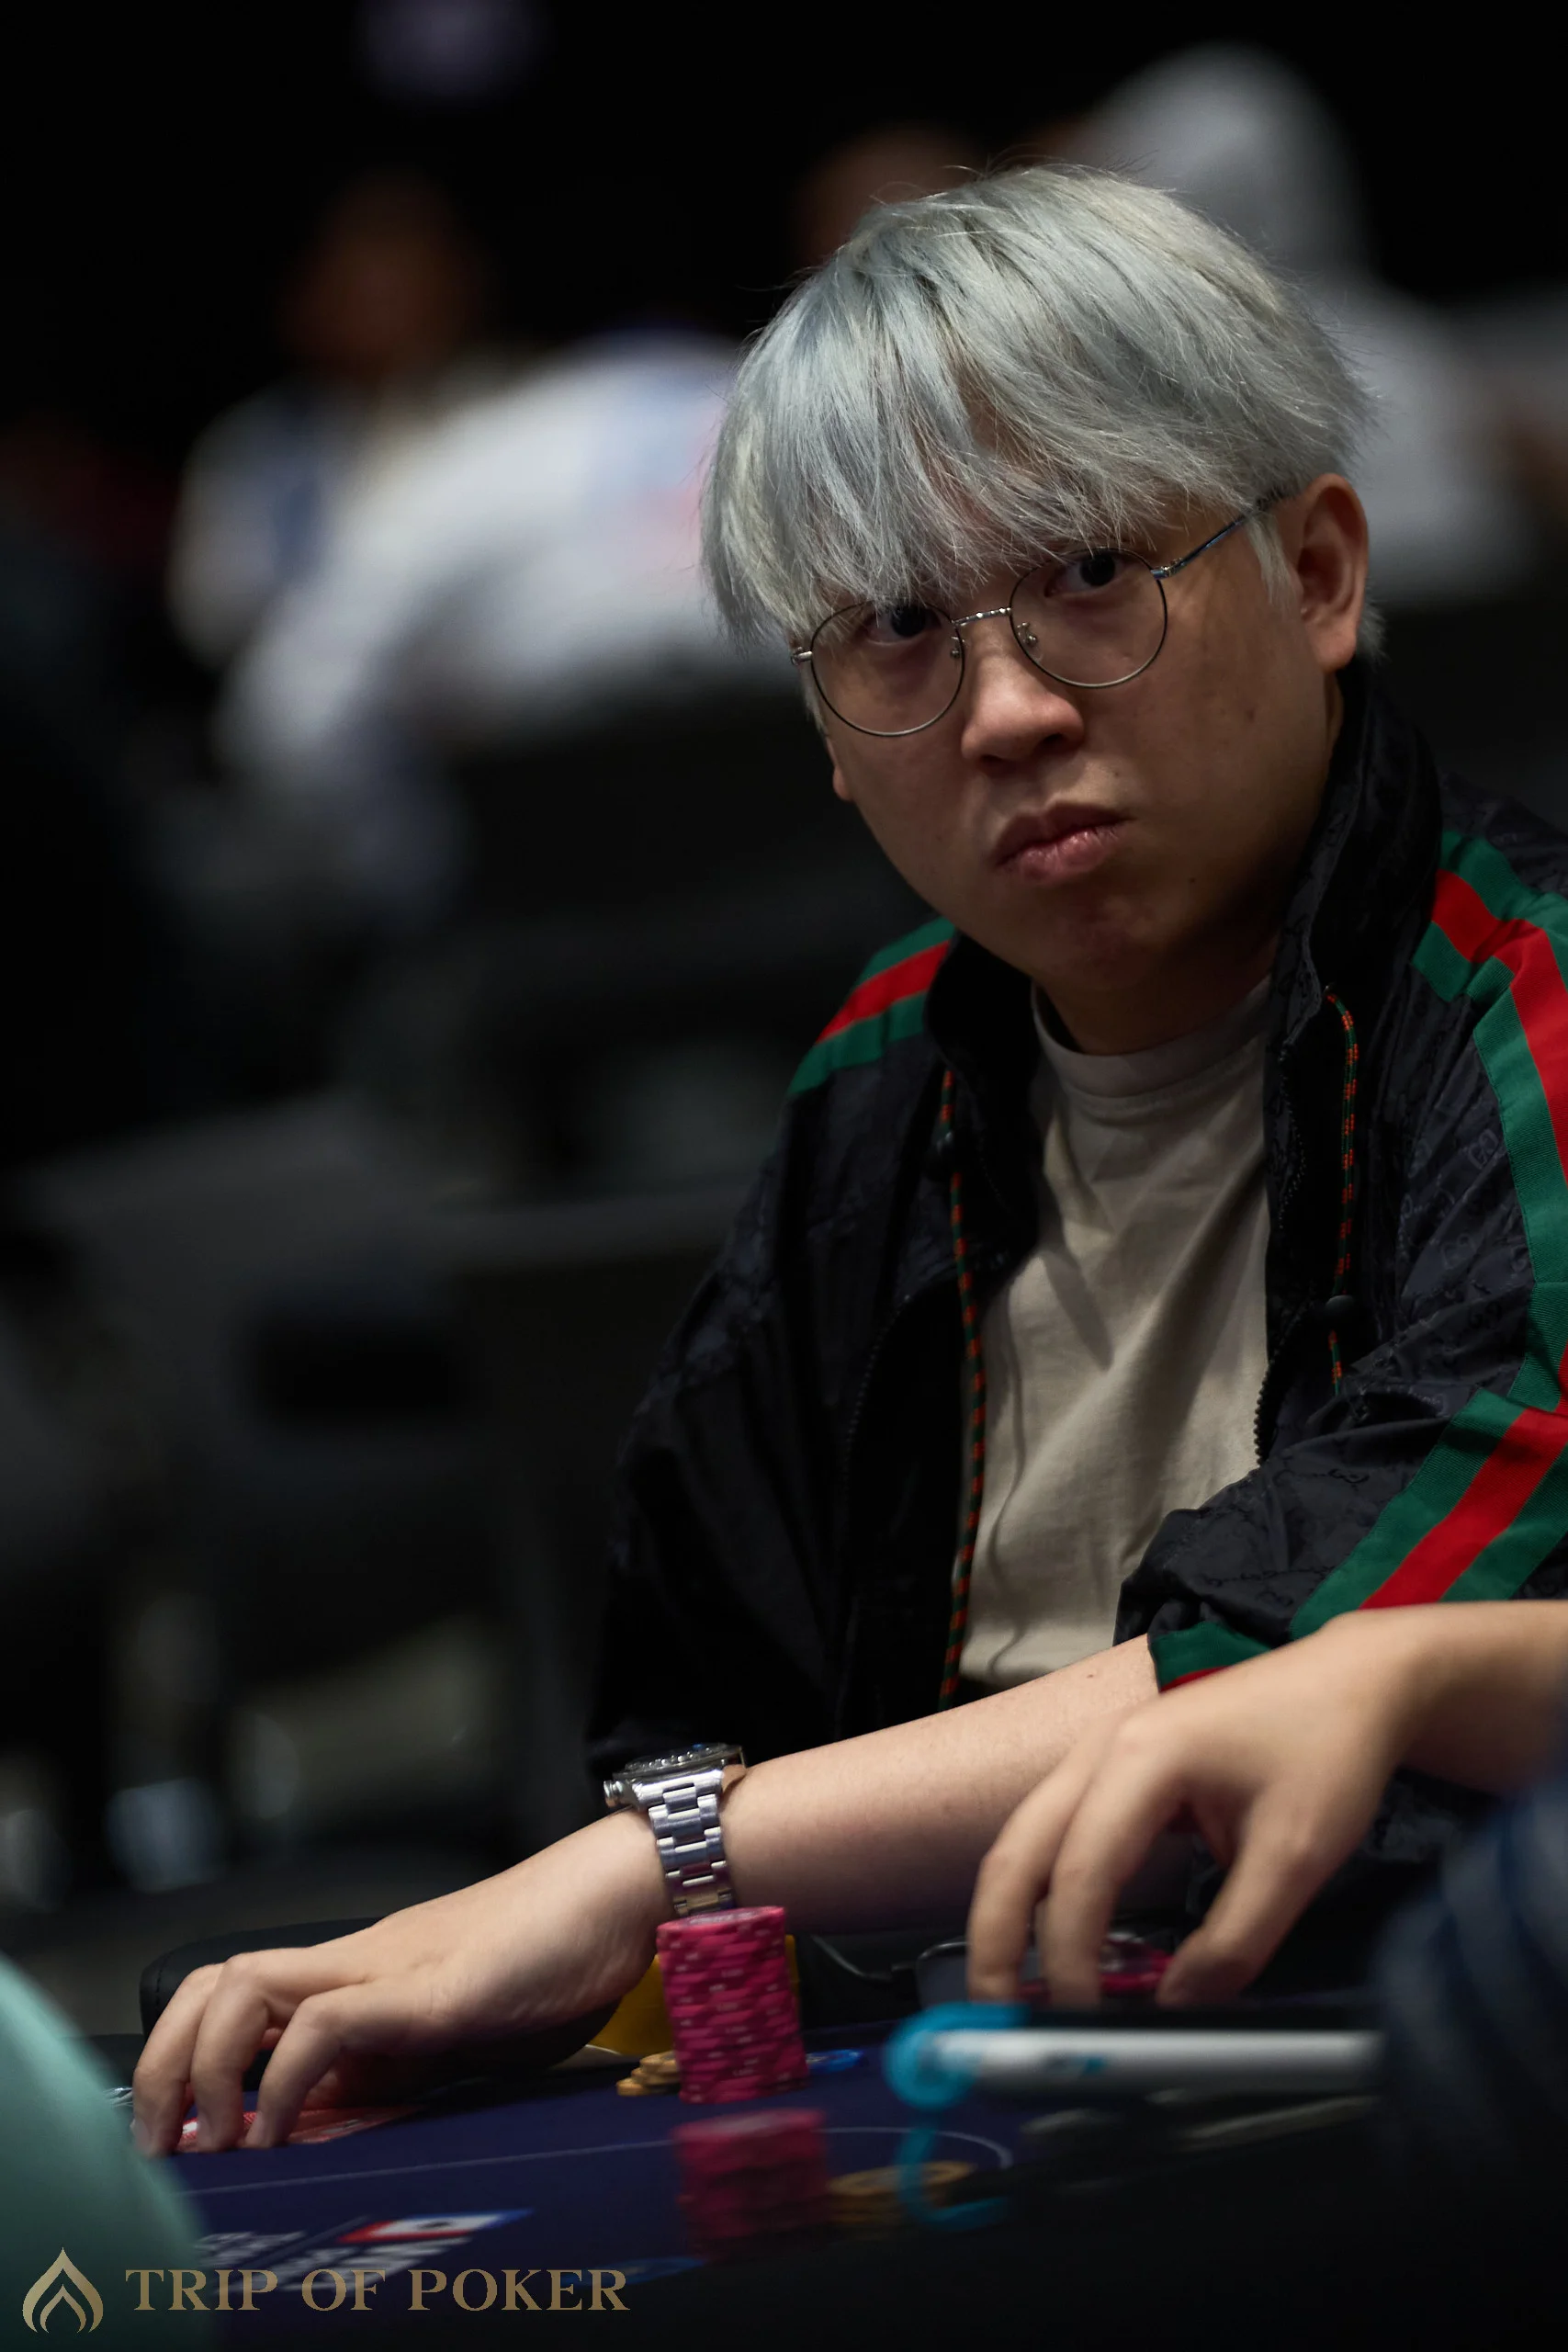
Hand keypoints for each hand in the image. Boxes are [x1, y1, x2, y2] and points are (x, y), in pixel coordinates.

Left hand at [133, 1811, 666, 2154]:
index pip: (235, 1999)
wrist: (625, 1892)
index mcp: (360, 1976)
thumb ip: (397, 2076)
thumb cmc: (559, 1959)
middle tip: (164, 2149)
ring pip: (243, 1988)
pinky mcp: (430, 1989)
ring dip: (205, 2071)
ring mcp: (388, 1969)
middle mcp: (357, 1963)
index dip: (181, 2064)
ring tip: (218, 2144)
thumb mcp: (458, 2038)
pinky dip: (285, 2083)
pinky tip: (287, 2132)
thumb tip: (328, 2137)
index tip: (176, 2144)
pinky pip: (328, 2024)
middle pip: (214, 1985)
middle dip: (164, 2068)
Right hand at [966, 1619, 1422, 2007]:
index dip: (1072, 1956)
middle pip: (1017, 1851)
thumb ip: (1234, 1939)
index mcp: (1142, 1758)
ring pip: (1023, 1839)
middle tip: (996, 2019)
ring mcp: (1097, 1750)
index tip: (1084, 2024)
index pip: (1082, 1873)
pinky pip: (1053, 1831)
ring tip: (1012, 1991)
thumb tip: (1176, 2008)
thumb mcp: (1298, 1856)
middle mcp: (1099, 1748)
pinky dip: (1040, 1889)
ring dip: (1008, 1915)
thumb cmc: (1328, 1753)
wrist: (1351, 1680)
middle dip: (995, 1938)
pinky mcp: (1111, 1764)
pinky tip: (1052, 1937)